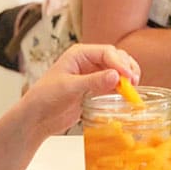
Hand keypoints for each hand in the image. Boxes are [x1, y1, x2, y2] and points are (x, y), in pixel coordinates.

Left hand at [22, 43, 139, 136]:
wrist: (37, 117)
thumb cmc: (45, 98)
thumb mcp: (69, 88)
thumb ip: (93, 82)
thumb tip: (115, 76)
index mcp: (79, 54)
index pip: (107, 52)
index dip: (120, 63)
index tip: (128, 77)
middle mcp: (87, 61)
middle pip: (115, 58)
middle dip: (126, 68)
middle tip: (133, 83)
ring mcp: (92, 74)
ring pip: (117, 70)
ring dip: (126, 77)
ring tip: (132, 88)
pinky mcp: (94, 88)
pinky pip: (113, 83)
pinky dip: (121, 87)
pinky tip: (126, 94)